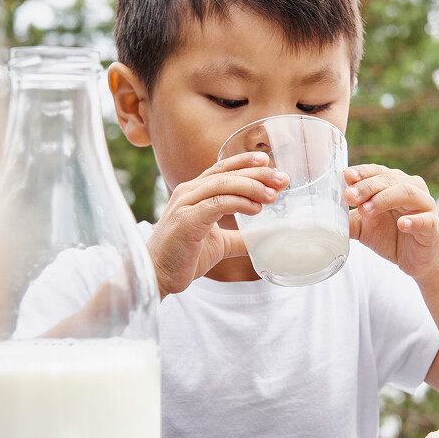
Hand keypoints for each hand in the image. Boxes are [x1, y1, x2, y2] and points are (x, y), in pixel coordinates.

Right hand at [148, 152, 288, 297]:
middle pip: (227, 173)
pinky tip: (256, 208)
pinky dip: (240, 203)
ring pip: (223, 184)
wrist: (157, 276)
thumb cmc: (182, 257)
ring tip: (273, 195)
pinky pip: (218, 204)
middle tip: (282, 179)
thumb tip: (262, 238)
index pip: (221, 169)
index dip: (245, 162)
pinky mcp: (186, 220)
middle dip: (257, 173)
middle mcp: (188, 192)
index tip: (268, 161)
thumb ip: (237, 237)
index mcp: (193, 192)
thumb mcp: (217, 243)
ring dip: (252, 186)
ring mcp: (185, 204)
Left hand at [344, 164, 438, 278]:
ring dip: (385, 199)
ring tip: (366, 210)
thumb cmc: (390, 236)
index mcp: (393, 183)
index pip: (376, 171)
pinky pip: (426, 220)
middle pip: (388, 180)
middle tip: (350, 196)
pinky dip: (414, 220)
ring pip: (407, 193)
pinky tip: (403, 224)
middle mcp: (410, 188)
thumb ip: (347, 219)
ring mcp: (424, 206)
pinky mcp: (432, 226)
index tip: (345, 176)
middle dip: (367, 186)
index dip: (361, 172)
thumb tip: (322, 216)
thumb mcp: (363, 227)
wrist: (415, 260)